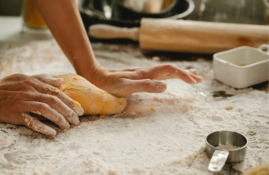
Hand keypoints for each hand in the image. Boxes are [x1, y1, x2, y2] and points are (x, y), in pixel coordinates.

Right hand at [0, 74, 83, 136]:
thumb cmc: (6, 85)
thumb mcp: (25, 77)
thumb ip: (43, 79)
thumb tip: (60, 81)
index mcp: (35, 84)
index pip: (57, 93)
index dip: (70, 102)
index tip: (80, 110)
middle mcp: (31, 92)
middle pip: (55, 101)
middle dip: (69, 112)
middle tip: (77, 121)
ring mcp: (23, 103)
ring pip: (46, 110)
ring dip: (59, 119)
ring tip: (68, 127)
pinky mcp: (15, 114)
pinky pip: (31, 121)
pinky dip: (43, 127)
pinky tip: (52, 133)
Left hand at [86, 64, 202, 96]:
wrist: (99, 76)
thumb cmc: (111, 84)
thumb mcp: (127, 87)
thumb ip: (145, 86)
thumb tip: (166, 86)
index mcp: (147, 73)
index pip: (170, 70)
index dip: (183, 75)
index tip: (194, 82)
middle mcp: (147, 71)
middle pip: (171, 69)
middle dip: (186, 74)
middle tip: (199, 79)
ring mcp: (144, 73)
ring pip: (166, 71)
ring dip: (180, 73)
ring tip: (192, 76)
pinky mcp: (140, 76)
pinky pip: (159, 74)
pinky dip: (170, 75)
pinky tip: (169, 78)